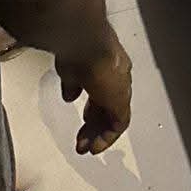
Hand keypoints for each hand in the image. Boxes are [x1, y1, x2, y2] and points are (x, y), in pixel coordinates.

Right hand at [56, 30, 131, 155]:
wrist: (85, 43)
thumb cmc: (75, 48)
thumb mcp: (69, 69)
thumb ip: (72, 83)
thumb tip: (71, 95)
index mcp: (108, 65)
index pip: (104, 91)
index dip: (94, 108)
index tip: (84, 120)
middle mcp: (118, 75)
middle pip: (110, 105)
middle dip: (95, 125)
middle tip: (83, 140)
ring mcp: (121, 87)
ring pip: (115, 115)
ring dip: (100, 134)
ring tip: (87, 147)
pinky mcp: (120, 99)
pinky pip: (119, 122)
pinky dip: (107, 136)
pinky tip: (96, 146)